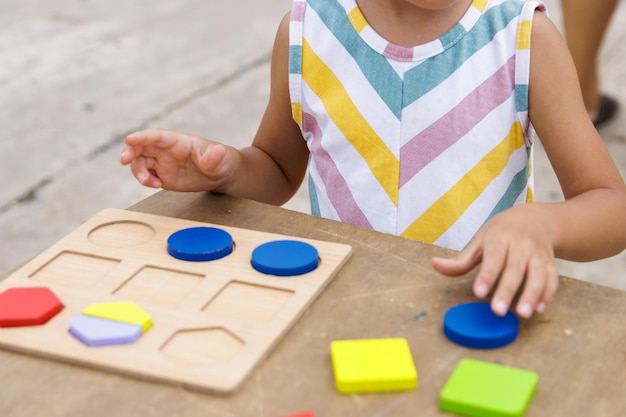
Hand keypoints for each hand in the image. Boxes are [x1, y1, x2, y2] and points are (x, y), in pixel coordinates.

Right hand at [120, 128, 230, 191]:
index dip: (142, 137)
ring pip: (141, 162)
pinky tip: (156, 185)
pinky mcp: (164, 176)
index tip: (130, 140)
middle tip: (124, 160)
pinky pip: (148, 177)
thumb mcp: (220, 158)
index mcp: (179, 142)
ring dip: (137, 170)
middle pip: (142, 147)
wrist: (222, 175)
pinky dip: (146, 181)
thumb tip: (218, 151)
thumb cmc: (221, 160)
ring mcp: (164, 163)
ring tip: (147, 181)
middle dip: (130, 151)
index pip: (157, 136)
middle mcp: (167, 151)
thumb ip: (214, 157)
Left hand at [431, 205, 559, 318]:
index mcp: (500, 237)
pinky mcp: (550, 263)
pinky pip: (552, 279)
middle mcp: (521, 245)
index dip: (487, 275)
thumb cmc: (501, 233)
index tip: (479, 293)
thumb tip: (435, 265)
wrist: (535, 219)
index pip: (493, 257)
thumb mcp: (479, 241)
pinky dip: (548, 294)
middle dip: (507, 290)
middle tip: (497, 311)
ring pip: (538, 274)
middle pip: (515, 269)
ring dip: (532, 294)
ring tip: (522, 314)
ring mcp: (538, 254)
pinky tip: (539, 309)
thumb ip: (460, 260)